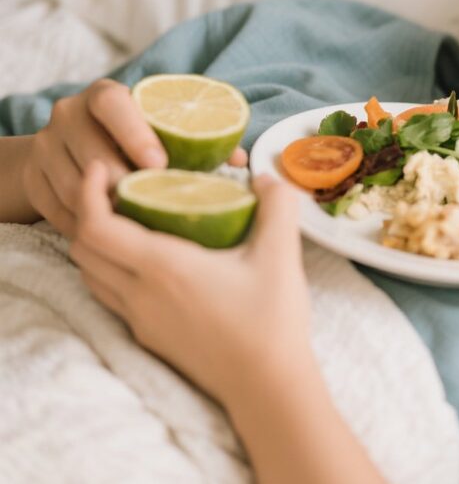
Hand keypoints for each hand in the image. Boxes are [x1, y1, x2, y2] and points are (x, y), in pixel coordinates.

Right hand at [20, 78, 246, 236]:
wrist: (71, 148)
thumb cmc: (136, 137)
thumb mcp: (161, 129)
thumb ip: (200, 139)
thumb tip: (240, 159)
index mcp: (103, 95)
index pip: (113, 104)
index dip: (135, 133)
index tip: (161, 164)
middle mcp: (68, 114)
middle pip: (93, 153)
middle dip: (126, 184)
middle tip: (155, 207)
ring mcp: (45, 146)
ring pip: (74, 186)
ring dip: (108, 210)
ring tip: (141, 226)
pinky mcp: (32, 178)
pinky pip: (59, 209)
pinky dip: (88, 225)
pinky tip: (114, 237)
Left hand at [68, 162, 307, 406]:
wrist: (267, 385)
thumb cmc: (270, 320)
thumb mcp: (282, 253)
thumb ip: (276, 204)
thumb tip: (263, 177)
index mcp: (162, 267)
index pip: (96, 226)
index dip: (89, 192)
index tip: (104, 167)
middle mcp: (140, 294)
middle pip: (82, 249)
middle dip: (87, 211)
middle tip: (116, 187)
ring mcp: (141, 319)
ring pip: (91, 275)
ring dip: (96, 243)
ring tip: (127, 218)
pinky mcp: (150, 337)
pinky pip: (111, 296)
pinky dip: (111, 269)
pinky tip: (147, 260)